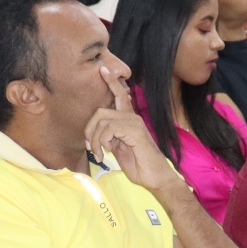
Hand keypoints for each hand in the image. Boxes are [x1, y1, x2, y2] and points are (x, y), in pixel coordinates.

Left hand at [85, 68, 185, 198]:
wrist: (157, 178)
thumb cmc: (140, 166)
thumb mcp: (120, 150)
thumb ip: (110, 139)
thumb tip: (98, 137)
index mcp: (129, 121)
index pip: (120, 95)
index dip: (111, 82)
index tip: (103, 69)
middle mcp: (132, 118)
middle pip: (101, 111)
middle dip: (89, 129)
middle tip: (90, 146)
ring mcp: (134, 123)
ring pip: (103, 120)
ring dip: (95, 140)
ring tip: (99, 154)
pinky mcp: (135, 131)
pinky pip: (109, 129)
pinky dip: (102, 142)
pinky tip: (107, 152)